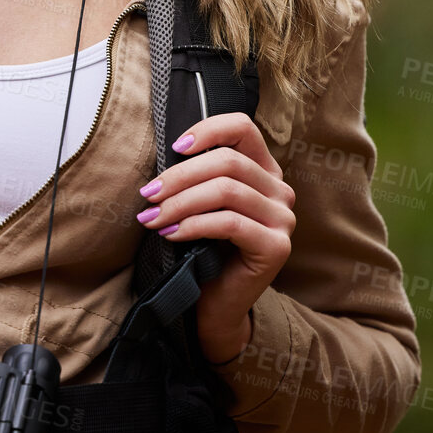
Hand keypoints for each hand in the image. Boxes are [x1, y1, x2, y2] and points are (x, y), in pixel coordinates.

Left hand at [133, 113, 295, 363]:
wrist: (217, 305)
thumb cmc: (204, 249)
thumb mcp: (201, 203)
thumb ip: (198, 175)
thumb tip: (166, 151)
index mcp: (265, 171)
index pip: (243, 128)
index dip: (207, 130)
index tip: (174, 147)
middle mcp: (280, 191)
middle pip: (227, 162)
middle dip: (180, 176)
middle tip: (148, 194)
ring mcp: (283, 219)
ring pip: (226, 190)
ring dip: (180, 202)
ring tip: (152, 216)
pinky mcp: (276, 247)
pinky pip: (229, 223)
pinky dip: (193, 225)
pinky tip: (170, 233)